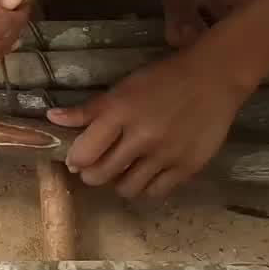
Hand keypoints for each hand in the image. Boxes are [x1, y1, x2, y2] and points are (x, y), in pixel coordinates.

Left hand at [47, 48, 252, 198]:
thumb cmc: (164, 79)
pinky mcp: (187, 167)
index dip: (76, 160)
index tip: (78, 159)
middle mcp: (141, 137)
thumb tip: (53, 118)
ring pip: (127, 189)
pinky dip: (146, 187)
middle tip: (99, 166)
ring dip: (119, 183)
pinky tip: (147, 174)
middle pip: (101, 176)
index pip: (84, 153)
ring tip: (124, 170)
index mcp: (121, 112)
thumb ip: (89, 110)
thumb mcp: (124, 88)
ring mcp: (165, 155)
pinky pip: (155, 192)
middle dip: (93, 174)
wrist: (215, 78)